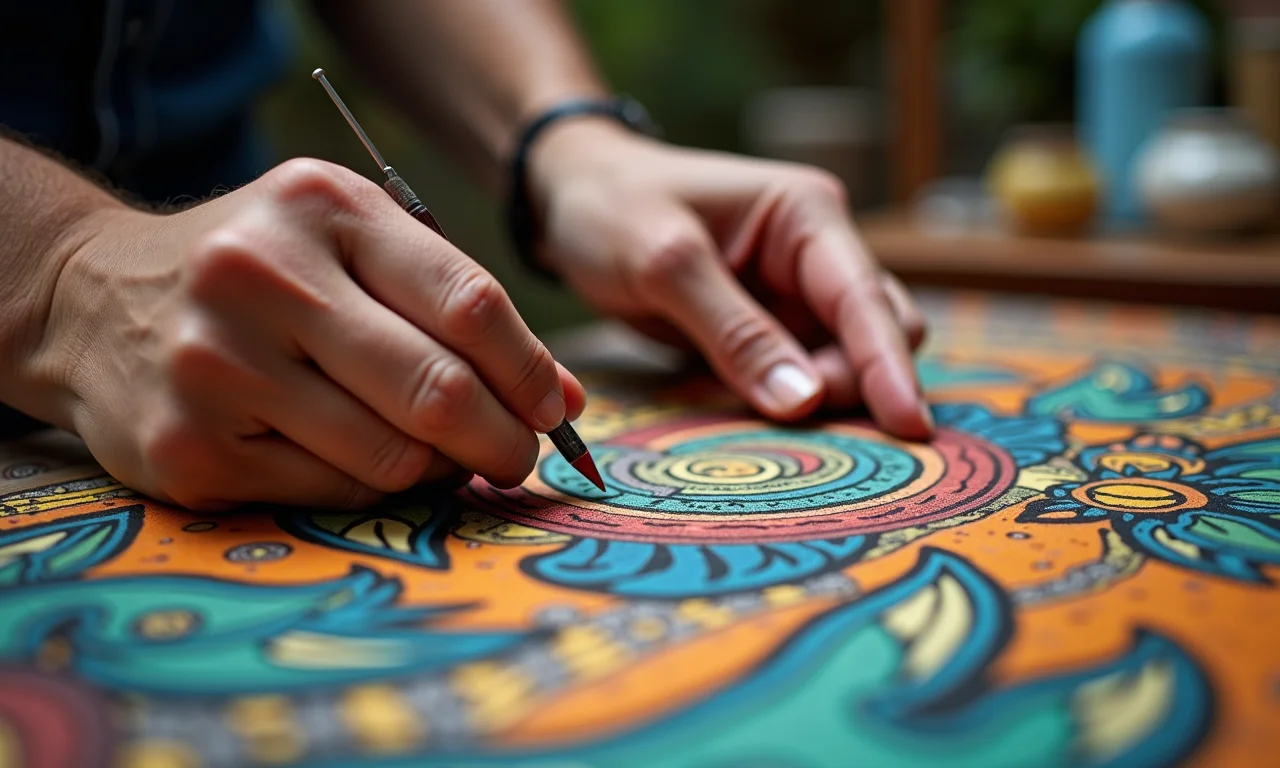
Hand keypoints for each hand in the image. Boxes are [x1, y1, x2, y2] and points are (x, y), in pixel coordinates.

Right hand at [35, 159, 584, 508]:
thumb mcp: (351, 247)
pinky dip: (370, 488)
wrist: (94, 299)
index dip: (530, 372)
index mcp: (321, 207)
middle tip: (519, 457)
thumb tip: (564, 399)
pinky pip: (331, 493)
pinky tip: (358, 458)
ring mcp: (216, 366)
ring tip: (436, 454)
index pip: (469, 302)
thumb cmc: (262, 271)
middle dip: (503, 439)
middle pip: (436, 389)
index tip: (555, 410)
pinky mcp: (188, 449)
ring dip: (437, 469)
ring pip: (389, 456)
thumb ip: (454, 308)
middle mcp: (260, 277)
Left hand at [528, 121, 930, 438]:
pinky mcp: (772, 327)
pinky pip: (803, 373)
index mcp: (806, 214)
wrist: (573, 196)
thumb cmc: (613, 208)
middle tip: (793, 416)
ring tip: (768, 415)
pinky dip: (793, 400)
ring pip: (848, 359)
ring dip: (827, 397)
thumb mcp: (663, 262)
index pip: (865, 299)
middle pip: (877, 333)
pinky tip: (758, 414)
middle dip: (855, 383)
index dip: (888, 366)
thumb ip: (733, 330)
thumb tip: (804, 400)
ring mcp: (797, 293)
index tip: (910, 427)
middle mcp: (818, 253)